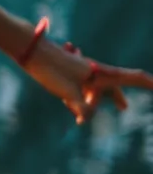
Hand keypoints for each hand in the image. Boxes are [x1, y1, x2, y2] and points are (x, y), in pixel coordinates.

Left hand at [23, 31, 152, 124]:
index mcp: (102, 74)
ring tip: (81, 120)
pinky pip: (80, 89)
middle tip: (124, 108)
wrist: (33, 53)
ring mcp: (82, 73)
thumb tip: (85, 117)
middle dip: (116, 97)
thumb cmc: (52, 71)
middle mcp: (95, 72)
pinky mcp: (69, 75)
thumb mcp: (68, 92)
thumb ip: (80, 107)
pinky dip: (79, 100)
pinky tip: (72, 112)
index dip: (149, 83)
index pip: (134, 77)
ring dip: (92, 102)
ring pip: (93, 90)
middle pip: (112, 86)